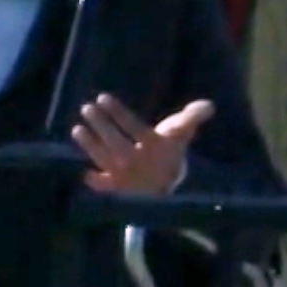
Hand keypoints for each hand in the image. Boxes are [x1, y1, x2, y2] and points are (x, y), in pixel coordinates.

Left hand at [70, 93, 212, 195]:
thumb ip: (192, 117)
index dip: (118, 113)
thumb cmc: (169, 152)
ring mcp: (126, 176)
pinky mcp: (117, 188)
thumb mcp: (181, 133)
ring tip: (77, 129)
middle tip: (86, 108)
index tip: (102, 98)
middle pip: (116, 142)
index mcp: (153, 145)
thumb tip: (208, 105)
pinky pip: (105, 185)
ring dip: (90, 146)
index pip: (133, 126)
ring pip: (105, 159)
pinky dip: (96, 181)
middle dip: (101, 125)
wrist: (169, 186)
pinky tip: (84, 172)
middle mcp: (138, 161)